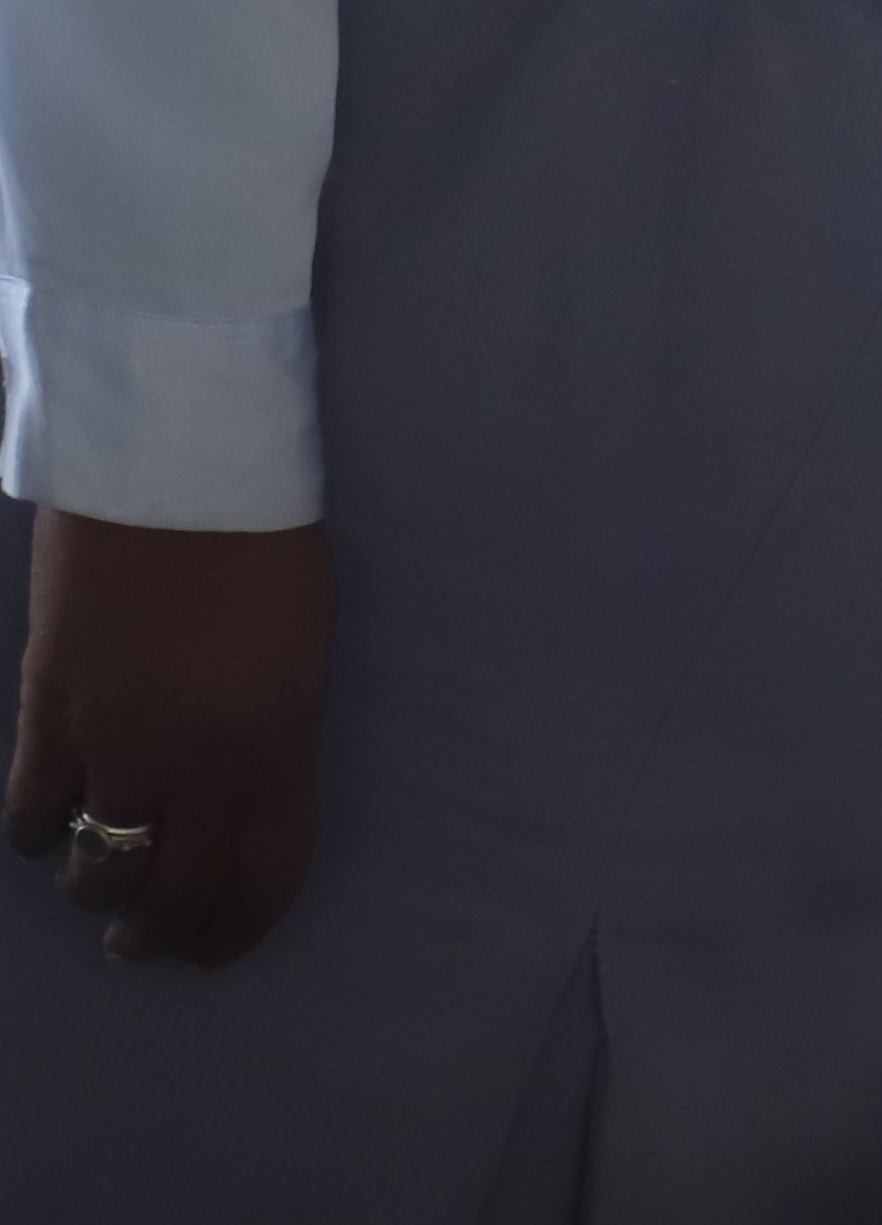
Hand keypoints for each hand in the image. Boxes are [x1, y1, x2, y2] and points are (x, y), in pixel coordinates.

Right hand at [6, 511, 332, 964]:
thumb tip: (233, 793)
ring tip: (95, 893)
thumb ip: (270, 737)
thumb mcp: (300, 659)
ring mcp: (117, 748)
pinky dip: (38, 835)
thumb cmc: (263, 549)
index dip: (238, 931)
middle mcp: (201, 768)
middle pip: (177, 895)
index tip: (215, 951)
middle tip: (144, 944)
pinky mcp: (49, 716)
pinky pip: (34, 811)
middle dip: (162, 935)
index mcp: (280, 749)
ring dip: (97, 892)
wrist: (178, 479)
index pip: (265, 877)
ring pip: (98, 868)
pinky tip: (45, 833)